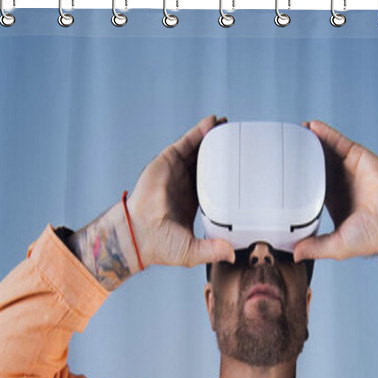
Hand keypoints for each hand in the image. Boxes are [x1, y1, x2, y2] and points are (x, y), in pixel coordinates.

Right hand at [126, 115, 235, 268]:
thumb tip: (232, 255)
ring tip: (227, 125)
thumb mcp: (193, 250)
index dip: (225, 174)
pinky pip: (187, 143)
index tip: (239, 167)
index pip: (213, 184)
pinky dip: (199, 132)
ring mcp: (176, 171)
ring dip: (212, 136)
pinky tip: (212, 123)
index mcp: (193, 202)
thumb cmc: (160, 245)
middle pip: (206, 162)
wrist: (139, 235)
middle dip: (219, 150)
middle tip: (237, 138)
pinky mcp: (168, 161)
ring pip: (198, 149)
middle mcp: (185, 184)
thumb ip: (213, 250)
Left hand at [292, 120, 377, 265]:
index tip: (281, 172)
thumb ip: (315, 247)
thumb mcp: (335, 245)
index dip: (297, 177)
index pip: (310, 184)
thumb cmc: (369, 238)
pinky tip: (311, 126)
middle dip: (302, 155)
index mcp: (333, 200)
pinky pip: (338, 141)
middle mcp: (340, 182)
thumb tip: (295, 256)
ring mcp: (349, 168)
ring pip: (325, 150)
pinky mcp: (358, 157)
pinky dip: (325, 133)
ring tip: (293, 132)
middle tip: (283, 147)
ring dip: (310, 140)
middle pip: (316, 163)